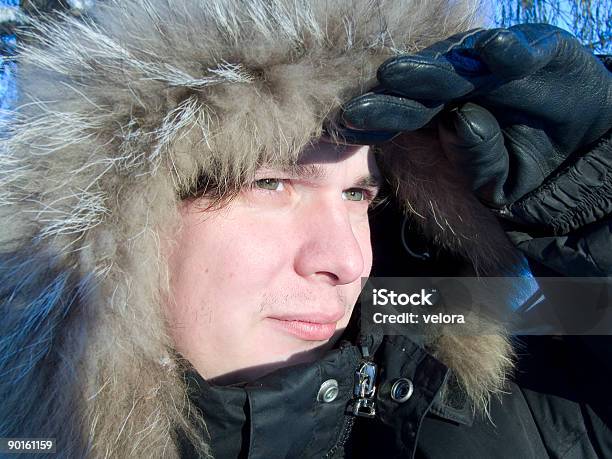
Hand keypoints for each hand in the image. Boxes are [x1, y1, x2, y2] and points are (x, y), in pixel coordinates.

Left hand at [341, 24, 611, 235]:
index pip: (405, 117)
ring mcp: (491, 67)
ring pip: (457, 66)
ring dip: (426, 72)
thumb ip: (480, 163)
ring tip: (395, 75)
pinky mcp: (532, 50)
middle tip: (356, 107)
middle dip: (388, 99)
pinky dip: (505, 51)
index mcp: (444, 115)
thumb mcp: (503, 179)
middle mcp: (460, 86)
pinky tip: (489, 49)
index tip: (349, 126)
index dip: (379, 121)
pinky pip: (517, 51)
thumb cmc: (530, 159)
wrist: (583, 142)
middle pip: (419, 90)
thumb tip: (462, 123)